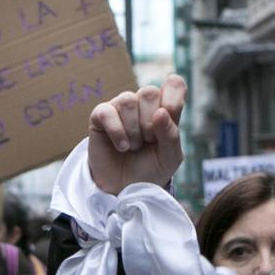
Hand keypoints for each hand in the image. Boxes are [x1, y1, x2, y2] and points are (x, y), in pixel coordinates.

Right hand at [86, 76, 185, 195]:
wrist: (125, 190)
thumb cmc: (150, 170)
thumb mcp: (170, 157)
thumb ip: (171, 135)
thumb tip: (160, 112)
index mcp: (164, 109)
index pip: (174, 84)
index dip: (173, 95)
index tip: (170, 114)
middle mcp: (142, 105)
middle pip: (148, 92)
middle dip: (150, 122)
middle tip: (148, 142)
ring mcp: (120, 109)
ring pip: (127, 100)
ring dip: (133, 129)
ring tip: (133, 147)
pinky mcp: (100, 117)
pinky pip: (107, 111)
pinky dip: (117, 131)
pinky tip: (122, 147)